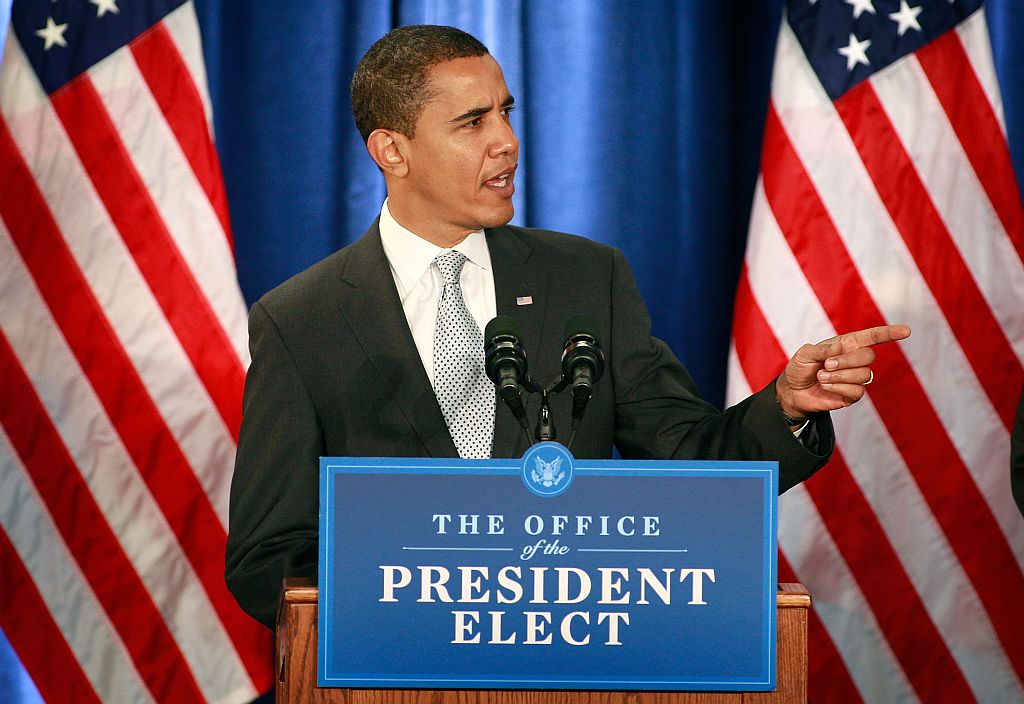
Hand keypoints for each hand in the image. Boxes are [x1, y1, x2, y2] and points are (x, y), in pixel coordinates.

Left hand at [776, 324, 910, 422]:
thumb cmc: (800, 368)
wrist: (793, 391)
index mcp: (846, 344)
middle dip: (847, 361)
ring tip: (822, 377)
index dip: (889, 333)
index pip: (872, 337)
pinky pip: (858, 391)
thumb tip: (839, 348)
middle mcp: (854, 360)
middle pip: (869, 356)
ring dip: (840, 376)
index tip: (906, 331)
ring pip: (864, 375)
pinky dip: (839, 388)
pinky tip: (827, 387)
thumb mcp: (805, 353)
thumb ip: (822, 349)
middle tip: (827, 365)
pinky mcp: (852, 394)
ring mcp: (855, 378)